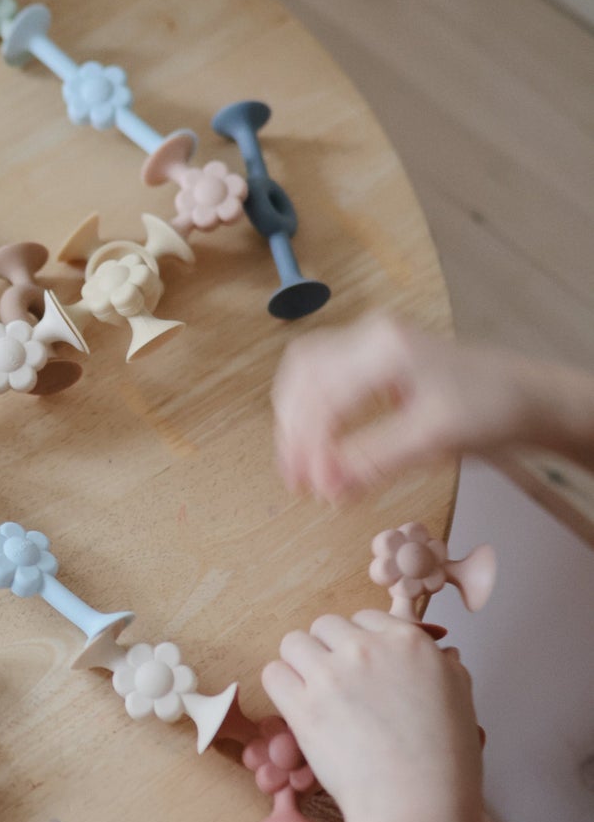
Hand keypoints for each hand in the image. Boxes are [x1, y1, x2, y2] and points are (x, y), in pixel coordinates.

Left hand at [262, 611, 481, 821]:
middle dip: (328, 651)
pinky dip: (281, 688)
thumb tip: (440, 653)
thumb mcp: (461, 700)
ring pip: (293, 643)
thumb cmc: (445, 763)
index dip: (360, 643)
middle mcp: (367, 649)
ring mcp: (332, 675)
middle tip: (337, 686)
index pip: (365, 618)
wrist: (418, 808)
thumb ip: (444, 667)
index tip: (362, 669)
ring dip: (300, 665)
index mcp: (409, 642)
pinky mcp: (302, 704)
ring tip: (315, 696)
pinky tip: (298, 708)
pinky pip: (273, 673)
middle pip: (324, 626)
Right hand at [272, 314, 553, 501]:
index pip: (325, 396)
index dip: (310, 445)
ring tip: (297, 461)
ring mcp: (369, 341)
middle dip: (293, 430)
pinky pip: (322, 373)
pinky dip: (311, 407)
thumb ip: (375, 460)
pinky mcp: (370, 356)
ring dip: (296, 416)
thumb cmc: (493, 409)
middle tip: (294, 477)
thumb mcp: (435, 438)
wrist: (528, 395)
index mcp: (385, 348)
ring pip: (306, 371)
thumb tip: (326, 486)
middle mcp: (370, 335)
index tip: (310, 486)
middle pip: (305, 376)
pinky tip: (314, 437)